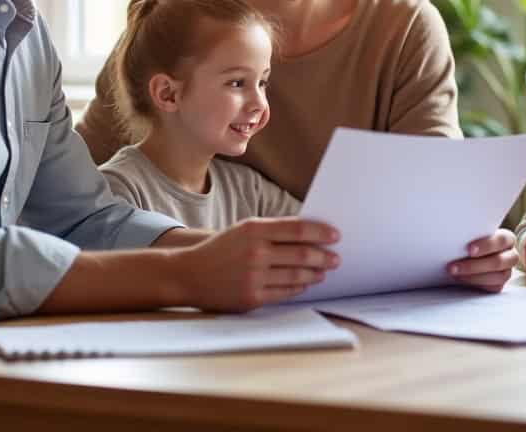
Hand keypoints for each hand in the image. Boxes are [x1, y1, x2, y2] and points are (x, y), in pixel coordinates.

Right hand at [178, 218, 339, 311]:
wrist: (189, 274)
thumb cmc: (221, 249)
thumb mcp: (243, 230)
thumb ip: (273, 231)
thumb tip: (309, 233)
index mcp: (254, 229)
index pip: (298, 229)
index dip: (321, 232)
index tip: (336, 235)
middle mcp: (255, 252)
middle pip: (301, 254)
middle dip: (323, 256)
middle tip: (336, 257)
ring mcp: (253, 277)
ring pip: (296, 275)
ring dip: (315, 273)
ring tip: (323, 271)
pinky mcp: (251, 298)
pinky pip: (284, 292)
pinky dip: (299, 287)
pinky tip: (306, 283)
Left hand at [448, 228, 517, 291]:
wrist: (466, 254)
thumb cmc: (469, 240)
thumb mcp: (470, 234)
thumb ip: (469, 234)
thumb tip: (456, 235)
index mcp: (507, 238)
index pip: (501, 240)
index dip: (486, 245)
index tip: (468, 249)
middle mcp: (510, 255)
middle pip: (498, 262)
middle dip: (474, 265)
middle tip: (453, 266)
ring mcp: (506, 271)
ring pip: (497, 277)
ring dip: (472, 277)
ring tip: (453, 274)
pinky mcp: (499, 285)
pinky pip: (492, 287)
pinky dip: (475, 284)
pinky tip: (460, 280)